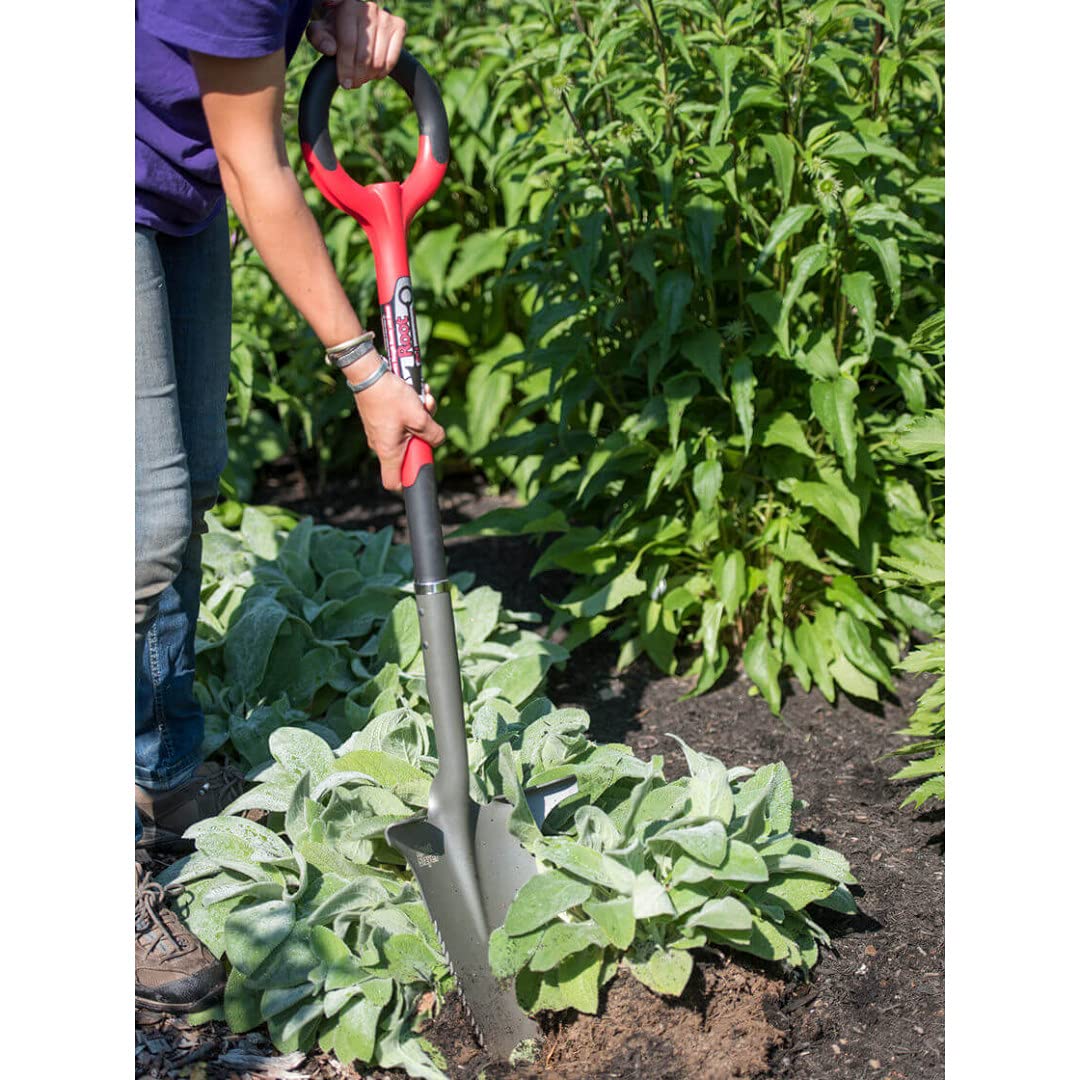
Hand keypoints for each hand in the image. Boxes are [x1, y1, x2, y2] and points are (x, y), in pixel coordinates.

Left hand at [307, 1, 406, 88]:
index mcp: (348, 7)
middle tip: (353, 83)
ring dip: (369, 76)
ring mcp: (386, 17)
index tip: (344, 84)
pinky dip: (382, 72)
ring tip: (361, 77)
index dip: (346, 68)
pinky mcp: (399, 26)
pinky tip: (374, 72)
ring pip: (378, 61)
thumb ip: (319, 38)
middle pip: (365, 55)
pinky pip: (392, 60)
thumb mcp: (320, 31)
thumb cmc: (335, 28)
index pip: (348, 44)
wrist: (354, 20)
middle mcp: (369, 9)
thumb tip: (330, 49)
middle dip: (357, 75)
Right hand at [343, 355, 443, 491]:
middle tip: (428, 420)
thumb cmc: (391, 397)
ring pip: (408, 433)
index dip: (409, 481)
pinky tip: (416, 394)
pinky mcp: (381, 420)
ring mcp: (380, 433)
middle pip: (408, 453)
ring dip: (420, 418)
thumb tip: (437, 440)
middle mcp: (381, 446)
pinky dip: (411, 410)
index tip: (422, 467)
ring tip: (424, 400)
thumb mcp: (419, 417)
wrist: (369, 373)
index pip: (394, 482)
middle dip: (423, 437)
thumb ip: (433, 434)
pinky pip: (401, 422)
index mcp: (388, 452)